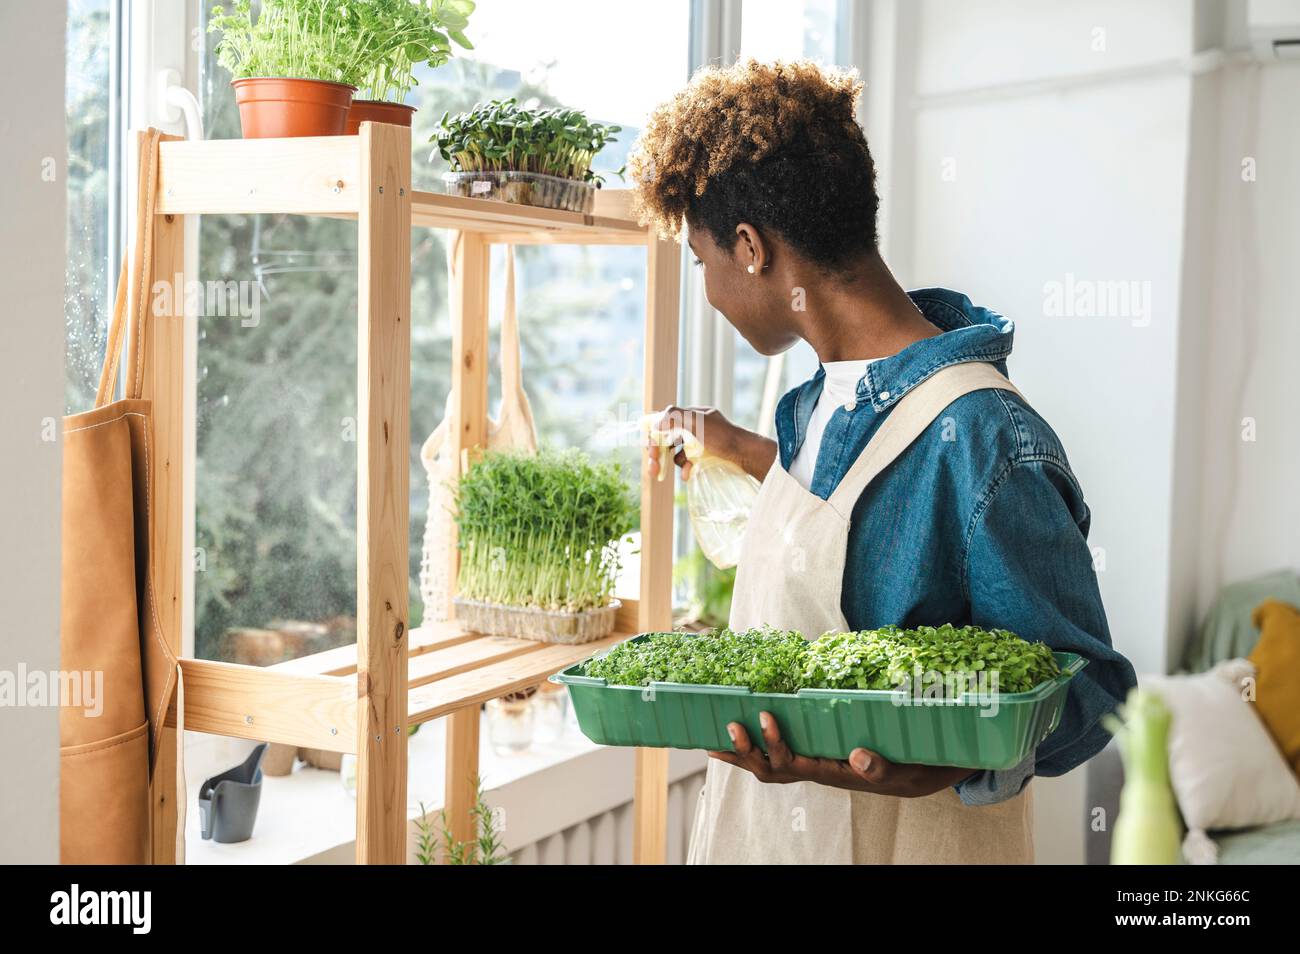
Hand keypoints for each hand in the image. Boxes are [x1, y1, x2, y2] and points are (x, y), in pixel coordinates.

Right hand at [645, 405, 774, 481]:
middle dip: (658, 455)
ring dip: (674, 463)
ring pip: (676, 454)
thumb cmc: (723, 436)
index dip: (654, 436)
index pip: (664, 422)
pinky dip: (685, 469)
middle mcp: (694, 428)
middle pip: (667, 440)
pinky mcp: (705, 459)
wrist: (746, 455)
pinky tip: (689, 474)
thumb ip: (674, 417)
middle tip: (652, 469)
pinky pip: (687, 464)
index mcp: (691, 416)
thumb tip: (655, 423)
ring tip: (682, 470)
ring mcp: (699, 444)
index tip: (650, 451)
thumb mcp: (697, 421)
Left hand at [707, 711, 975, 797]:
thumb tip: (858, 756)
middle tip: (731, 723)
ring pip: (768, 767)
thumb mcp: (897, 768)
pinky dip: (752, 750)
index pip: (795, 762)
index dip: (776, 742)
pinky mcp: (809, 758)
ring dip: (743, 753)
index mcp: (831, 772)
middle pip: (772, 770)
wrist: (910, 777)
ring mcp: (809, 766)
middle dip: (749, 750)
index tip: (765, 715)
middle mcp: (815, 771)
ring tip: (715, 737)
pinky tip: (733, 738)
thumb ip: (879, 765)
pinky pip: (774, 758)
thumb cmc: (902, 768)